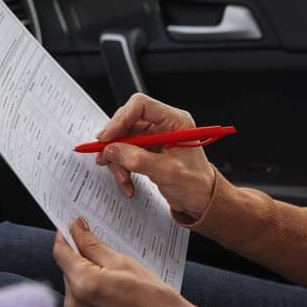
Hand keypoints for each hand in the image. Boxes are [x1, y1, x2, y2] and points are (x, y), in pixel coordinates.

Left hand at [53, 217, 207, 306]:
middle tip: (102, 248)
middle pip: (66, 267)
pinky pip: (79, 297)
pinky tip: (110, 285)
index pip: (61, 252)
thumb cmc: (153, 299)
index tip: (73, 225)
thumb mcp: (123, 262)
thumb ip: (93, 245)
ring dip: (85, 272)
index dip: (66, 235)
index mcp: (83, 284)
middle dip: (80, 254)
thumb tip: (77, 229)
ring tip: (113, 272)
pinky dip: (89, 287)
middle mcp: (75, 303)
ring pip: (73, 281)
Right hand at [96, 93, 215, 221]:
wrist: (201, 200)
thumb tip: (112, 150)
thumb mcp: (167, 172)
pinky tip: (127, 181)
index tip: (107, 137)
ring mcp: (154, 137)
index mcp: (174, 121)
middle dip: (115, 143)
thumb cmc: (196, 184)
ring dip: (117, 160)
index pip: (141, 106)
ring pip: (123, 140)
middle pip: (128, 122)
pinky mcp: (147, 150)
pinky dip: (122, 168)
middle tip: (105, 157)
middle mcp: (163, 125)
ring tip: (123, 178)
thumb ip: (138, 160)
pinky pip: (125, 153)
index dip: (121, 119)